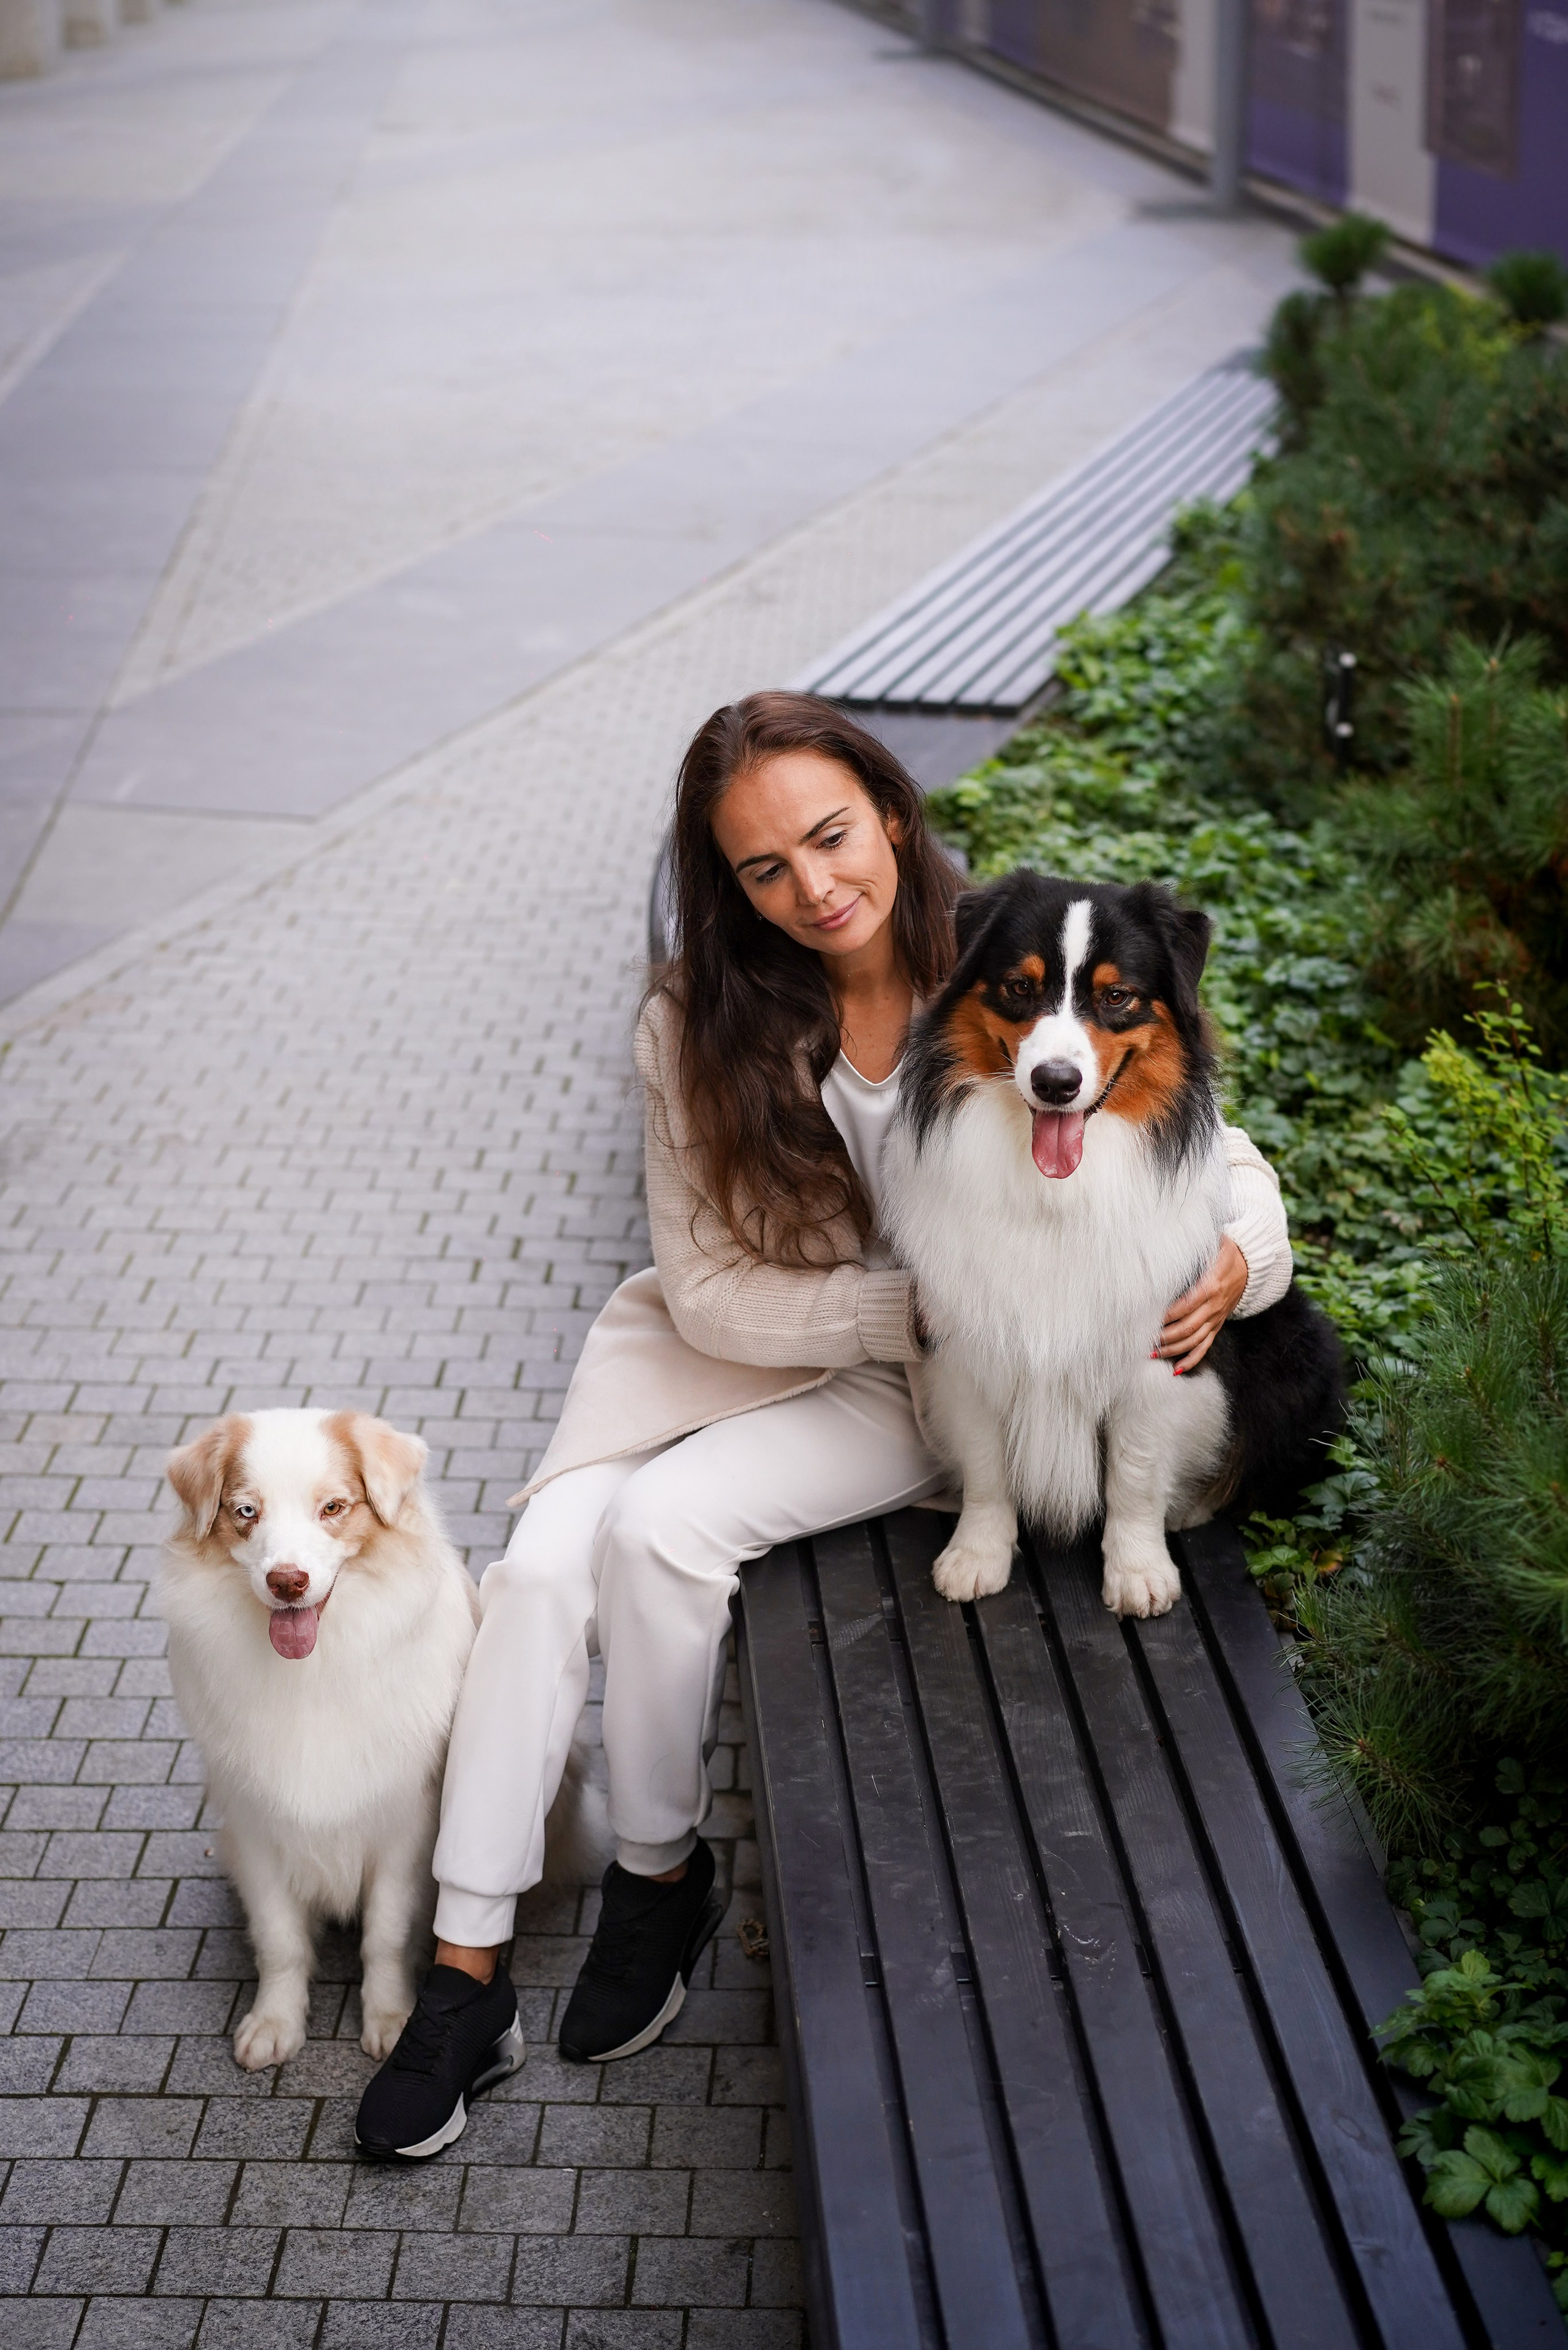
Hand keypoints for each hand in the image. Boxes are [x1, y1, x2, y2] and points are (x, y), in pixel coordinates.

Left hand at [1157, 1236, 1247, 1372]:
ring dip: (1173, 1350)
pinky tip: (1178, 1369)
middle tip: (1143, 1341)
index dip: (1166, 1315)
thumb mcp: (1211, 1243)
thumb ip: (1190, 1247)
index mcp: (1210, 1286)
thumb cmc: (1225, 1250)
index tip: (1147, 1319)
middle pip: (1187, 1328)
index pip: (1185, 1305)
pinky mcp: (1218, 1324)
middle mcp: (1214, 1306)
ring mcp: (1216, 1318)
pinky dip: (1192, 1359)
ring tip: (1152, 1354)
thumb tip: (1165, 1242)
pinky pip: (1206, 1346)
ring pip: (1194, 1341)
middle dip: (1164, 1337)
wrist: (1251, 1264)